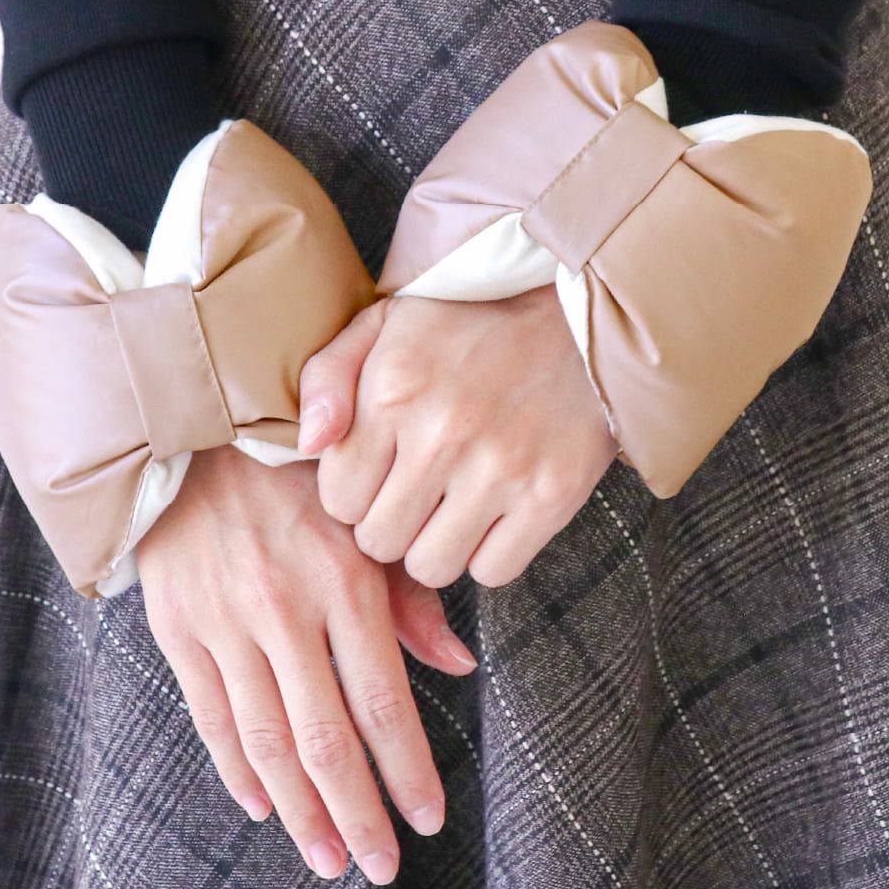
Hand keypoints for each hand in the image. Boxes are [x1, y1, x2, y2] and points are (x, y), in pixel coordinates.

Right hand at [135, 444, 476, 885]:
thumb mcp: (365, 519)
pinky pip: (210, 716)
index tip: (428, 818)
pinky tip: (263, 807)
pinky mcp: (178, 627)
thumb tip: (460, 668)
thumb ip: (411, 597)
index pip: (383, 702)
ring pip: (267, 743)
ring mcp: (225, 622)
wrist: (198, 431)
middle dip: (358, 813)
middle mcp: (285, 609)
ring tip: (329, 860)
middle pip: (326, 739)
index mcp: (344, 580)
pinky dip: (237, 771)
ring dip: (301, 812)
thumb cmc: (300, 474)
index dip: (407, 770)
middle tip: (381, 866)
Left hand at [297, 286, 617, 587]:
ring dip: (434, 545)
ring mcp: (501, 468)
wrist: (579, 317)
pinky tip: (492, 514)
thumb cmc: (469, 326)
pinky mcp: (552, 496)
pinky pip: (493, 571)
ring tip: (450, 505)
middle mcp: (443, 433)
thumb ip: (327, 377)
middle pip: (379, 542)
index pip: (338, 500)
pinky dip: (488, 554)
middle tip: (415, 492)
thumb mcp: (385, 324)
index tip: (379, 473)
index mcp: (393, 390)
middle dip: (388, 524)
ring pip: (431, 566)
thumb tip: (309, 445)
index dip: (353, 494)